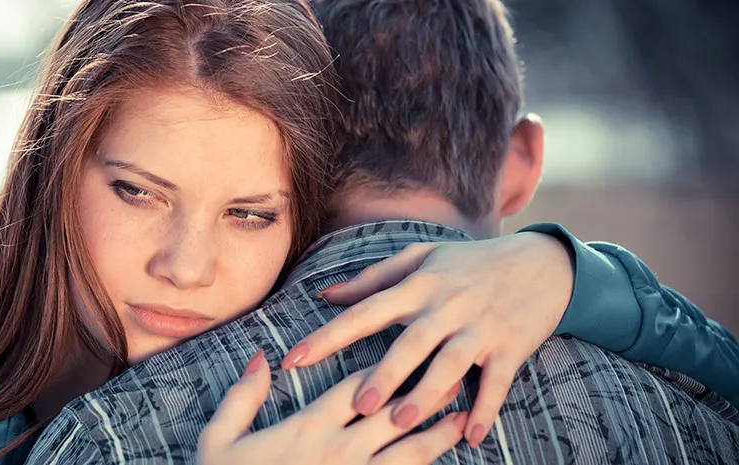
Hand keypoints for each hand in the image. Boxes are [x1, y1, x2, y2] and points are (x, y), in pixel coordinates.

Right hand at [198, 350, 467, 464]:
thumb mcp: (219, 440)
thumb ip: (243, 397)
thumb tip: (261, 358)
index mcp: (309, 427)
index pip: (356, 387)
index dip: (385, 367)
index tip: (408, 346)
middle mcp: (340, 451)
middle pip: (395, 414)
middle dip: (426, 392)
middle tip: (453, 374)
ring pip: (411, 454)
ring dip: (439, 434)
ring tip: (462, 419)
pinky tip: (442, 463)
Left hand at [280, 232, 572, 446]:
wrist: (542, 263)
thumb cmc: (470, 262)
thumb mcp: (422, 258)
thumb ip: (372, 278)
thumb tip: (326, 294)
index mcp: (418, 285)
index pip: (364, 311)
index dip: (327, 336)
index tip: (294, 358)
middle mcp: (446, 306)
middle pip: (410, 343)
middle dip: (384, 374)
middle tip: (358, 406)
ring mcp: (479, 327)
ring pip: (450, 364)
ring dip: (427, 394)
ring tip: (402, 422)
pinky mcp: (510, 347)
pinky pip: (496, 382)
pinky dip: (484, 408)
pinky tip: (470, 437)